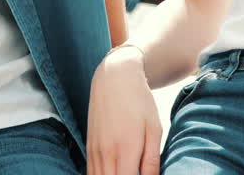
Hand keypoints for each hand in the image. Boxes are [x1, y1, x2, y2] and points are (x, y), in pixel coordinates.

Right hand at [87, 47, 162, 174]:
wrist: (114, 78)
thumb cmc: (139, 102)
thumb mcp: (154, 129)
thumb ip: (152, 161)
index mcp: (126, 149)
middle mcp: (106, 153)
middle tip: (135, 174)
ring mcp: (95, 150)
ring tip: (125, 172)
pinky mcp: (89, 146)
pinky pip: (91, 172)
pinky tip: (113, 173)